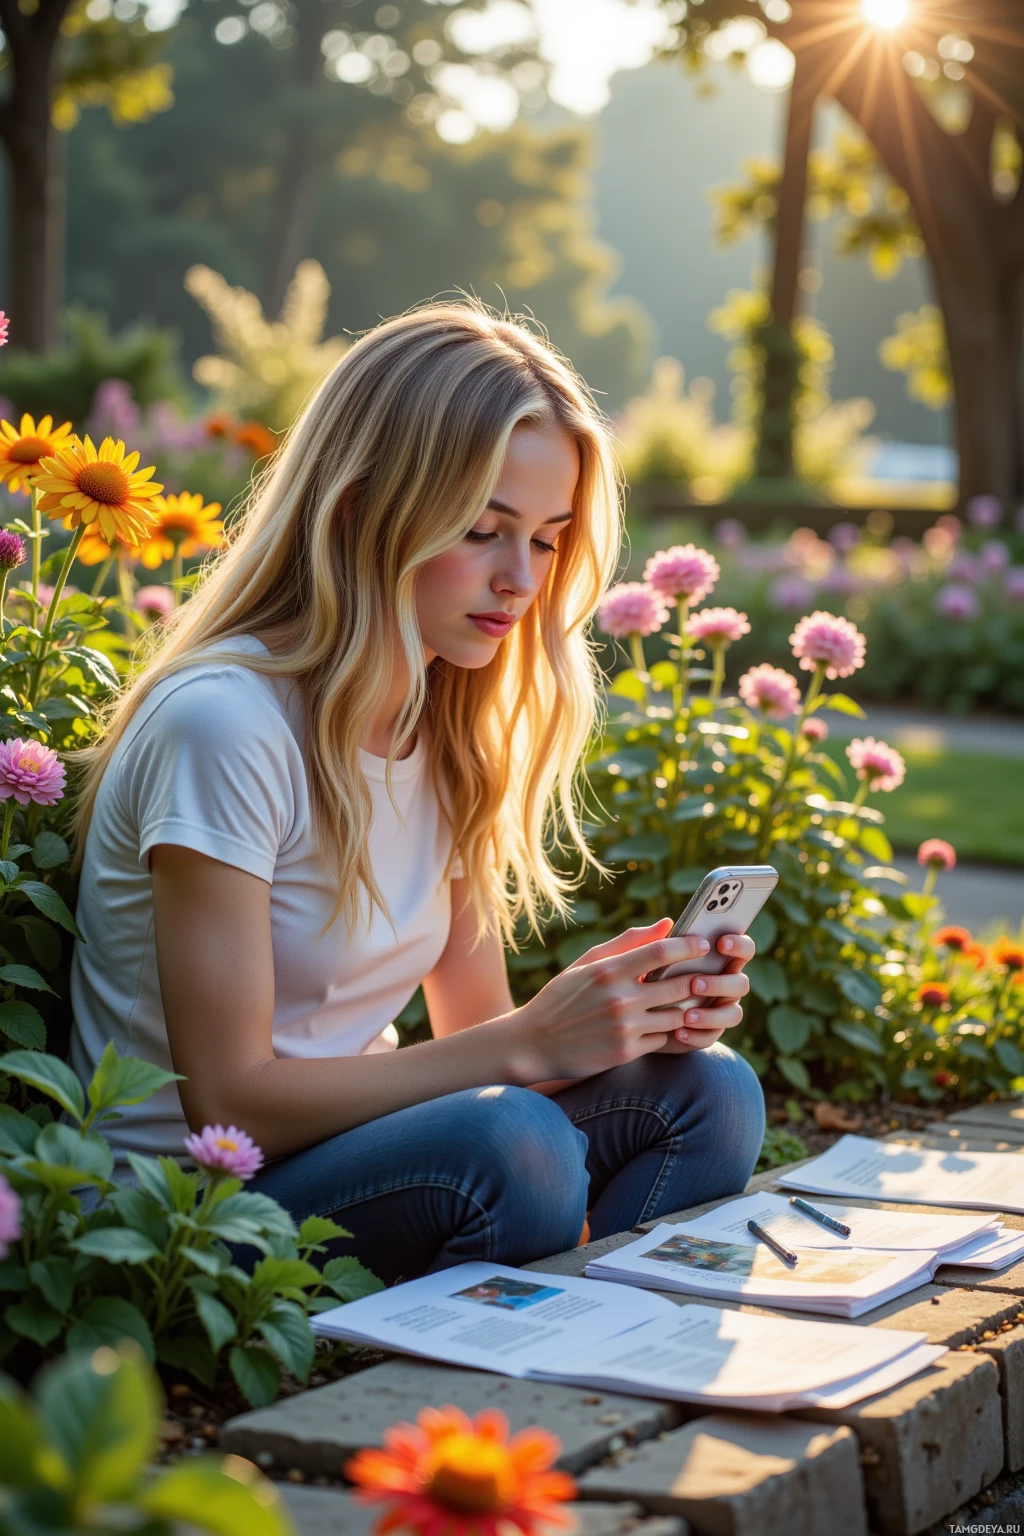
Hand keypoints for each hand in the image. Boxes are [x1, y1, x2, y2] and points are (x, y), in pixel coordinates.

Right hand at [511, 919, 748, 1083]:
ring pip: (676, 1016)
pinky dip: (670, 1032)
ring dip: (689, 1008)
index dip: (688, 946)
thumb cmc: (562, 998)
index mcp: (608, 970)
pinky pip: (663, 1039)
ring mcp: (624, 1028)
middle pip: (678, 985)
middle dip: (699, 979)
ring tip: (697, 999)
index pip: (660, 952)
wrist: (534, 1043)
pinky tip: (671, 1025)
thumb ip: (628, 942)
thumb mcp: (586, 963)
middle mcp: (619, 998)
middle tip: (711, 973)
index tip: (704, 944)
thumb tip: (667, 924)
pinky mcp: (626, 1053)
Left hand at [646, 918, 754, 1054]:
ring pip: (733, 1013)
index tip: (720, 942)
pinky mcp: (707, 1032)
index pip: (742, 949)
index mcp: (718, 960)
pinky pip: (712, 1036)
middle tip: (696, 983)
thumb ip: (655, 941)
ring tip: (687, 1015)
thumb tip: (666, 923)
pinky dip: (697, 1034)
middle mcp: (724, 984)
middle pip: (741, 983)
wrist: (628, 1014)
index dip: (739, 945)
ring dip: (713, 1014)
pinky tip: (678, 1031)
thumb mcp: (642, 958)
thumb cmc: (642, 976)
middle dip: (721, 983)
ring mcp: (718, 1009)